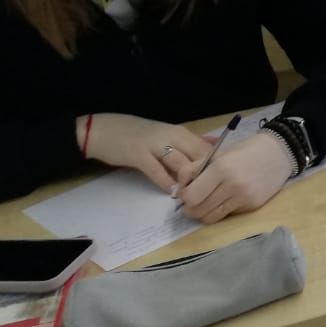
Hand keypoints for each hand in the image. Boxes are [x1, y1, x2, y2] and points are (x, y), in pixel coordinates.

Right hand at [77, 113, 212, 194]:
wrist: (104, 130)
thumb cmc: (138, 136)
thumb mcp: (166, 137)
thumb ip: (186, 146)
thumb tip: (211, 151)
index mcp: (181, 132)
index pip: (207, 149)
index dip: (216, 166)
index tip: (220, 182)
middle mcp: (172, 136)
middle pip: (198, 156)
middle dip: (205, 175)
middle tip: (208, 193)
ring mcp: (155, 144)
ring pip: (180, 162)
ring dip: (187, 181)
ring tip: (192, 196)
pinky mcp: (138, 155)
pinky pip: (156, 170)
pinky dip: (165, 181)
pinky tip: (171, 192)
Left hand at [175, 132, 295, 224]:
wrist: (280, 151)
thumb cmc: (246, 149)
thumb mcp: (218, 154)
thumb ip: (194, 170)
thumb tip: (178, 190)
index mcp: (221, 168)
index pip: (191, 196)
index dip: (184, 197)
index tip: (186, 191)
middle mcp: (232, 185)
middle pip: (198, 210)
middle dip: (191, 208)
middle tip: (194, 200)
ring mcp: (243, 198)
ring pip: (210, 218)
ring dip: (204, 212)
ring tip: (207, 202)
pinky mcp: (252, 206)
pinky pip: (227, 215)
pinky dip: (221, 210)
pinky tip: (227, 198)